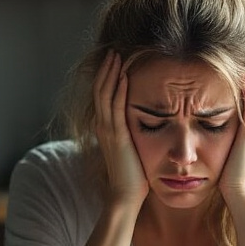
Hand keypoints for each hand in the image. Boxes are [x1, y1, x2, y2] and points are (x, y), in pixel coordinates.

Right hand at [93, 50, 147, 206]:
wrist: (125, 196)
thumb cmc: (133, 175)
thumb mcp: (131, 147)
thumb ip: (132, 133)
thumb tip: (144, 121)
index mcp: (105, 127)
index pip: (103, 95)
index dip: (106, 76)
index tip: (115, 59)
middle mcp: (102, 126)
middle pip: (100, 89)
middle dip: (106, 68)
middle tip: (114, 49)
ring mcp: (107, 130)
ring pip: (105, 94)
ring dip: (110, 73)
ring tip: (116, 55)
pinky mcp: (116, 136)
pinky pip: (116, 108)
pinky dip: (118, 90)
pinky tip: (123, 76)